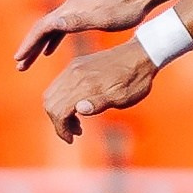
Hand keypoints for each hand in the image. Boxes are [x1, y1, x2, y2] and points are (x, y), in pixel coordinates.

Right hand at [13, 0, 164, 68]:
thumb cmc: (127, 10)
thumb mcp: (105, 19)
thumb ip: (79, 21)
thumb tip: (54, 23)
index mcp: (72, 9)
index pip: (42, 27)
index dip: (29, 44)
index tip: (19, 59)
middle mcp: (70, 6)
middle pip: (42, 28)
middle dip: (29, 47)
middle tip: (19, 66)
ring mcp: (76, 8)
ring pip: (50, 28)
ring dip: (38, 45)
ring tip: (29, 61)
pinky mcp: (83, 11)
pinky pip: (61, 28)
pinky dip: (52, 40)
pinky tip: (50, 51)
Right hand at [42, 44, 157, 141]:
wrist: (142, 53)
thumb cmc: (136, 79)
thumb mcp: (123, 96)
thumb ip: (100, 103)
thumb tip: (79, 109)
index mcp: (86, 84)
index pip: (59, 110)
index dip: (61, 129)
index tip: (71, 139)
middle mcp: (75, 74)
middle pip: (50, 102)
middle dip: (58, 122)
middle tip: (75, 133)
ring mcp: (74, 68)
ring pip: (51, 94)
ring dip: (59, 112)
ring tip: (77, 123)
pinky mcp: (76, 65)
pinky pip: (59, 85)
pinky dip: (62, 100)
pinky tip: (78, 107)